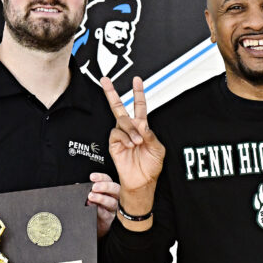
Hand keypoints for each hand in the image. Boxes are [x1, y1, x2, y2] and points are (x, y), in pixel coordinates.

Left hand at [87, 172, 119, 237]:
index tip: (92, 177)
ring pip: (112, 202)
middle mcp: (113, 198)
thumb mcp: (90, 197)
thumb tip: (77, 186)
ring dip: (101, 198)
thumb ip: (86, 191)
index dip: (101, 177)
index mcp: (108, 190)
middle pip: (115, 189)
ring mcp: (112, 209)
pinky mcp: (109, 219)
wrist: (93, 225)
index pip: (108, 180)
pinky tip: (94, 208)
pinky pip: (107, 215)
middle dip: (105, 187)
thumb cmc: (92, 208)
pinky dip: (100, 211)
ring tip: (91, 197)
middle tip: (94, 187)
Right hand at [101, 76, 165, 195]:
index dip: (138, 93)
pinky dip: (124, 138)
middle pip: (119, 107)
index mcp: (142, 127)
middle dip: (111, 93)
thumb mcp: (158, 149)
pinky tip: (130, 145)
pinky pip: (115, 134)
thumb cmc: (151, 166)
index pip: (139, 106)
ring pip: (121, 122)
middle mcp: (130, 129)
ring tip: (137, 142)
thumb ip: (150, 134)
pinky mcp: (114, 144)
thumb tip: (142, 123)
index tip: (137, 80)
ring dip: (131, 130)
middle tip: (105, 80)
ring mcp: (121, 136)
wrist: (142, 181)